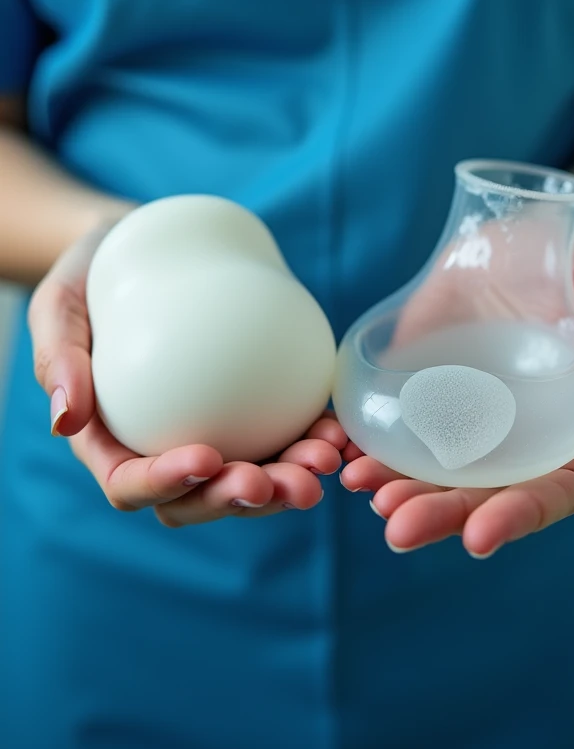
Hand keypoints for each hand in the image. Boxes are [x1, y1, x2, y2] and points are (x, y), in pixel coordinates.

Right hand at [29, 219, 344, 525]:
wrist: (140, 248)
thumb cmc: (90, 277)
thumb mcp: (59, 305)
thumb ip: (60, 358)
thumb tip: (65, 421)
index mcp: (108, 444)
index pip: (130, 485)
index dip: (168, 485)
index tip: (206, 456)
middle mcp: (161, 450)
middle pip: (199, 497)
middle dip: (243, 500)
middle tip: (285, 481)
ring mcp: (211, 432)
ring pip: (249, 476)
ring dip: (287, 480)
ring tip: (322, 458)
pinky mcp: (249, 409)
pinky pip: (281, 434)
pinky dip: (310, 439)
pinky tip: (339, 432)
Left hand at [340, 226, 573, 555]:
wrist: (515, 231)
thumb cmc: (572, 259)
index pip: (557, 489)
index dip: (521, 516)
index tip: (479, 536)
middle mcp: (519, 437)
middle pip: (484, 495)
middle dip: (442, 515)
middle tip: (397, 526)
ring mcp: (468, 419)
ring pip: (434, 472)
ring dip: (399, 490)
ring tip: (362, 489)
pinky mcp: (425, 393)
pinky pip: (398, 430)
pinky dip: (371, 447)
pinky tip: (344, 453)